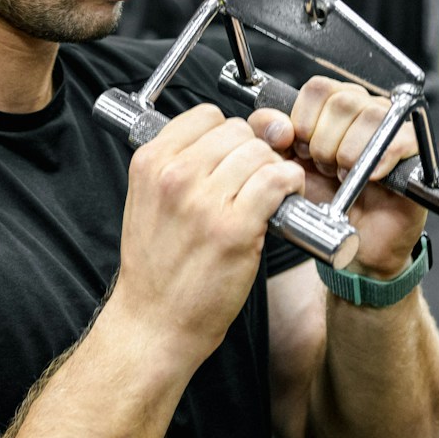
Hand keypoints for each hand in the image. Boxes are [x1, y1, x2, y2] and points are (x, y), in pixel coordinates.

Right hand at [112, 104, 305, 365]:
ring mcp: (205, 201)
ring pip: (261, 153)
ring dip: (272, 171)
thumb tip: (237, 134)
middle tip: (251, 182)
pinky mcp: (236, 228)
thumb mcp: (149, 200)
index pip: (206, 115)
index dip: (226, 135)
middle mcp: (175, 176)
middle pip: (237, 131)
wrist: (154, 322)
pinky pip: (278, 180)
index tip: (231, 158)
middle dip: (252, 152)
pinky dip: (290, 186)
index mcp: (150, 162)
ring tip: (267, 196)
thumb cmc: (156, 267)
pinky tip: (282, 202)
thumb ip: (182, 162)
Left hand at [248, 77, 425, 277]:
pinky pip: (398, 138)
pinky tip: (368, 179)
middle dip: (323, 142)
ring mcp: (392, 125)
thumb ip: (267, 136)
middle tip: (324, 168)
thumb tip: (277, 126)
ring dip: (348, 153)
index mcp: (332, 106)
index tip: (300, 150)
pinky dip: (377, 161)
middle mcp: (363, 108)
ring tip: (345, 175)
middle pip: (342, 100)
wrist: (351, 240)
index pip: (318, 89)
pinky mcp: (413, 149)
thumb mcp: (283, 166)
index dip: (304, 121)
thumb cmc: (323, 200)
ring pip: (369, 116)